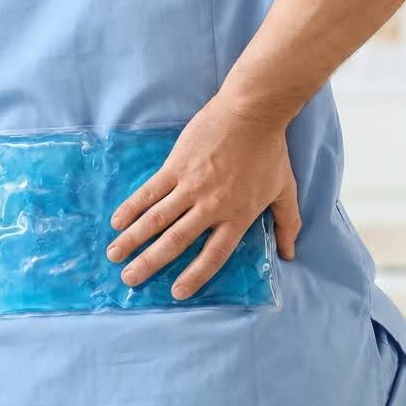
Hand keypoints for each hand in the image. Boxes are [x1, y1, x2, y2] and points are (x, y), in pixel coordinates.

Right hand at [106, 97, 300, 300]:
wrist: (252, 113)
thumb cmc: (270, 151)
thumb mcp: (285, 190)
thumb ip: (287, 223)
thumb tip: (290, 253)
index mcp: (237, 216)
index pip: (213, 255)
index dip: (195, 276)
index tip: (176, 292)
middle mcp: (211, 206)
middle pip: (176, 242)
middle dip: (150, 263)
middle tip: (130, 279)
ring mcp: (190, 186)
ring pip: (157, 219)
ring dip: (133, 239)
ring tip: (114, 255)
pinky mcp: (176, 166)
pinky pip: (150, 191)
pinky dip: (132, 208)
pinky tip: (118, 222)